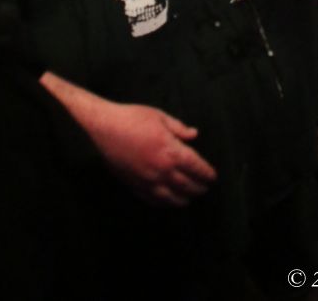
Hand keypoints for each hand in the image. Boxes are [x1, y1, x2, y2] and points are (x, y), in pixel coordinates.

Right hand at [88, 100, 216, 207]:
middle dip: (199, 187)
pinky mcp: (134, 185)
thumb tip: (194, 135)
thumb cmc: (133, 117)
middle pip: (187, 184)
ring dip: (184, 198)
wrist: (104, 127)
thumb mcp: (159, 116)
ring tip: (191, 198)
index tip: (213, 177)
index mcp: (170, 151)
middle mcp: (161, 170)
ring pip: (172, 196)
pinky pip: (153, 199)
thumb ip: (179, 128)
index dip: (206, 173)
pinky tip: (169, 201)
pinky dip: (164, 202)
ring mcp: (147, 180)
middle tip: (205, 188)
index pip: (196, 167)